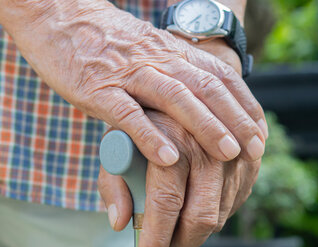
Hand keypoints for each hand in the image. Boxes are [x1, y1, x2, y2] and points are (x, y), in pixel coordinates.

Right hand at [0, 0, 266, 165]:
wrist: (57, 15)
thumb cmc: (100, 40)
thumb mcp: (144, 49)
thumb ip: (168, 71)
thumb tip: (192, 101)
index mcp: (169, 52)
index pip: (219, 76)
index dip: (244, 104)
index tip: (260, 131)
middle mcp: (156, 60)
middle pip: (206, 88)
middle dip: (235, 120)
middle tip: (256, 149)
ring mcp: (128, 74)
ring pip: (175, 99)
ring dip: (205, 127)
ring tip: (227, 155)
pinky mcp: (98, 89)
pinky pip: (128, 114)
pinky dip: (150, 136)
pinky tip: (169, 159)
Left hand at [98, 110, 260, 246]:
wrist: (187, 88)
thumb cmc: (144, 122)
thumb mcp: (116, 145)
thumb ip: (113, 183)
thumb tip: (120, 222)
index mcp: (170, 140)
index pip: (165, 203)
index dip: (155, 241)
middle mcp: (207, 146)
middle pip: (200, 216)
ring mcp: (234, 153)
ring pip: (219, 214)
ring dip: (198, 237)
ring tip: (177, 241)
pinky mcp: (250, 159)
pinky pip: (234, 203)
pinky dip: (216, 217)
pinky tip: (196, 215)